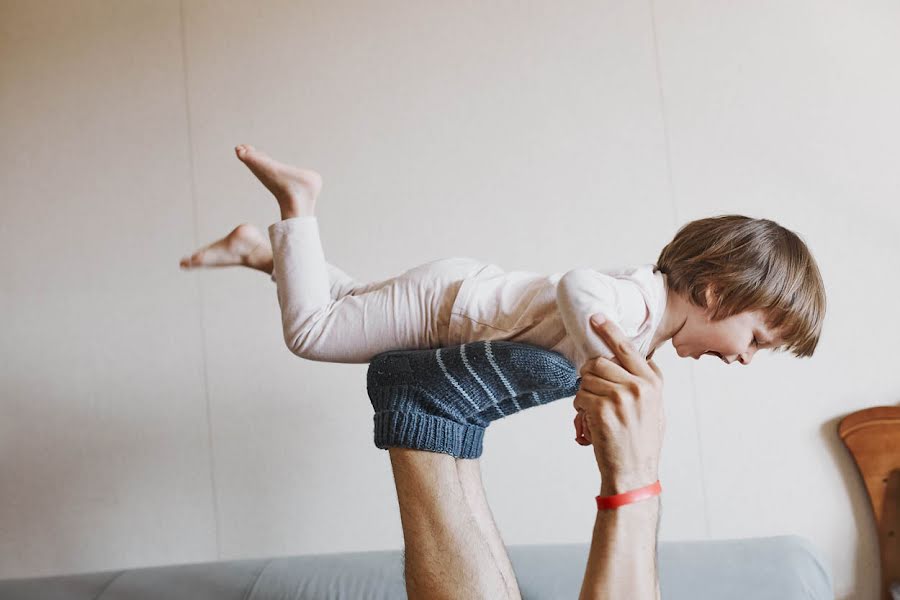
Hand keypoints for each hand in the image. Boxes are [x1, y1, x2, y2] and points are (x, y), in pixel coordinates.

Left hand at [573, 313, 664, 495]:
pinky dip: (580, 407)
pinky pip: (579, 395)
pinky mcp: (603, 408)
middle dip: (591, 376)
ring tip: (597, 412)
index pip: (627, 348)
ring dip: (584, 393)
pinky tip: (590, 421)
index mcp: (653, 382)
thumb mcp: (655, 408)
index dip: (609, 331)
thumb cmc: (641, 441)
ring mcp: (621, 396)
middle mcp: (639, 385)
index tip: (596, 318)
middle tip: (595, 394)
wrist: (634, 472)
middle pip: (600, 362)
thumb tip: (635, 359)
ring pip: (587, 378)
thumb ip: (646, 382)